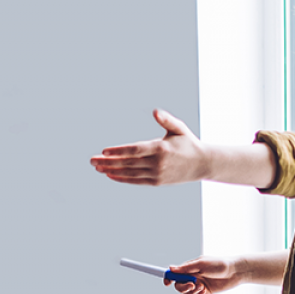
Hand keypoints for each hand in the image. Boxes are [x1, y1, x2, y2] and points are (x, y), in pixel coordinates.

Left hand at [90, 111, 209, 185]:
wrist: (202, 164)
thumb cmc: (188, 142)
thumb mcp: (179, 128)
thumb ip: (166, 119)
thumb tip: (155, 111)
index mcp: (160, 148)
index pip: (134, 150)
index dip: (118, 151)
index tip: (103, 151)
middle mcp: (157, 163)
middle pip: (127, 163)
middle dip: (108, 161)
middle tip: (91, 160)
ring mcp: (156, 174)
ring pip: (129, 173)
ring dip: (111, 170)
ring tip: (97, 167)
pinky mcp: (157, 182)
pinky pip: (135, 181)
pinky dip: (122, 178)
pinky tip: (110, 175)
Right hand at [166, 256, 243, 293]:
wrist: (235, 272)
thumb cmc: (219, 264)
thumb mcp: (201, 264)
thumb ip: (186, 268)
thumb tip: (171, 268)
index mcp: (189, 268)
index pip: (174, 273)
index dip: (168, 278)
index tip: (167, 283)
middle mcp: (192, 276)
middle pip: (178, 285)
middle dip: (182, 287)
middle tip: (192, 285)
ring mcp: (198, 285)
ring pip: (186, 293)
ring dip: (192, 292)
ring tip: (202, 287)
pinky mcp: (204, 292)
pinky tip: (204, 292)